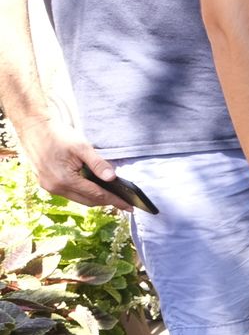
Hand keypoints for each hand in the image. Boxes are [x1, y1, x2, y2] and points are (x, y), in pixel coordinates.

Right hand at [15, 117, 133, 210]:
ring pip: (79, 199)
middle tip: (123, 202)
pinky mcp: (46, 183)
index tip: (129, 206)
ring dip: (94, 197)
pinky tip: (93, 187)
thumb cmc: (58, 134)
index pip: (96, 195)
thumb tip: (112, 178)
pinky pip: (70, 193)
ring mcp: (49, 187)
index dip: (115, 201)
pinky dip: (83, 192)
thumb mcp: (81, 146)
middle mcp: (55, 187)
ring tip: (111, 195)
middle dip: (107, 201)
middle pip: (88, 201)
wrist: (33, 127)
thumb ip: (98, 164)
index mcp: (64, 180)